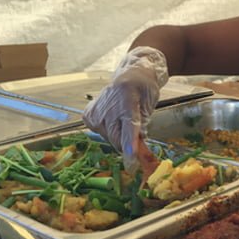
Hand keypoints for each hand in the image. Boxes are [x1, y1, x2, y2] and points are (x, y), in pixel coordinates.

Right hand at [83, 47, 168, 171]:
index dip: (130, 147)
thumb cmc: (143, 90)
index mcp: (127, 102)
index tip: (131, 162)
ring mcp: (96, 112)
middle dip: (129, 144)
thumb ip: (143, 127)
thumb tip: (138, 149)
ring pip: (110, 139)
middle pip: (117, 140)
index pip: (128, 129)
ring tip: (124, 119)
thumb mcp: (150, 106)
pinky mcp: (88, 116)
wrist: (130, 75)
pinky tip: (114, 118)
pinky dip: (110, 131)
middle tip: (138, 137)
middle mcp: (108, 108)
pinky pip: (101, 134)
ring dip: (119, 137)